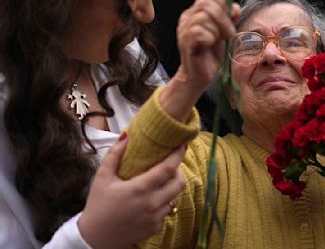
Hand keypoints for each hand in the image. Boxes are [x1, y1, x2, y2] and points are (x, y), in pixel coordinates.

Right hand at [78, 133, 186, 248]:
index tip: (182, 145)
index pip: (168, 169)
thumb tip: (126, 134)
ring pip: (176, 198)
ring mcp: (155, 218)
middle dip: (179, 171)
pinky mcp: (155, 228)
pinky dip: (165, 201)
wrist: (93, 240)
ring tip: (163, 180)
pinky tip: (154, 197)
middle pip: (179, 183)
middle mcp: (152, 204)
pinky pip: (168, 211)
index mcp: (140, 189)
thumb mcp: (102, 177)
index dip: (178, 155)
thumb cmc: (97, 206)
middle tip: (171, 164)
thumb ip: (115, 154)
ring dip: (172, 187)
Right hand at [174, 0, 239, 89]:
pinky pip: (198, 31)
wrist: (200, 76)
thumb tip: (234, 8)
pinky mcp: (185, 41)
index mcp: (197, 12)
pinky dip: (209, 37)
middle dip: (223, 17)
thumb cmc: (211, 55)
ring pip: (203, 16)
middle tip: (229, 33)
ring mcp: (184, 28)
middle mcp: (188, 17)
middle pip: (206, 2)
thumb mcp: (225, 33)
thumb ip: (229, 19)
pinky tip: (210, 45)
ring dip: (217, 29)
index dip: (223, 3)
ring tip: (220, 40)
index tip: (231, 18)